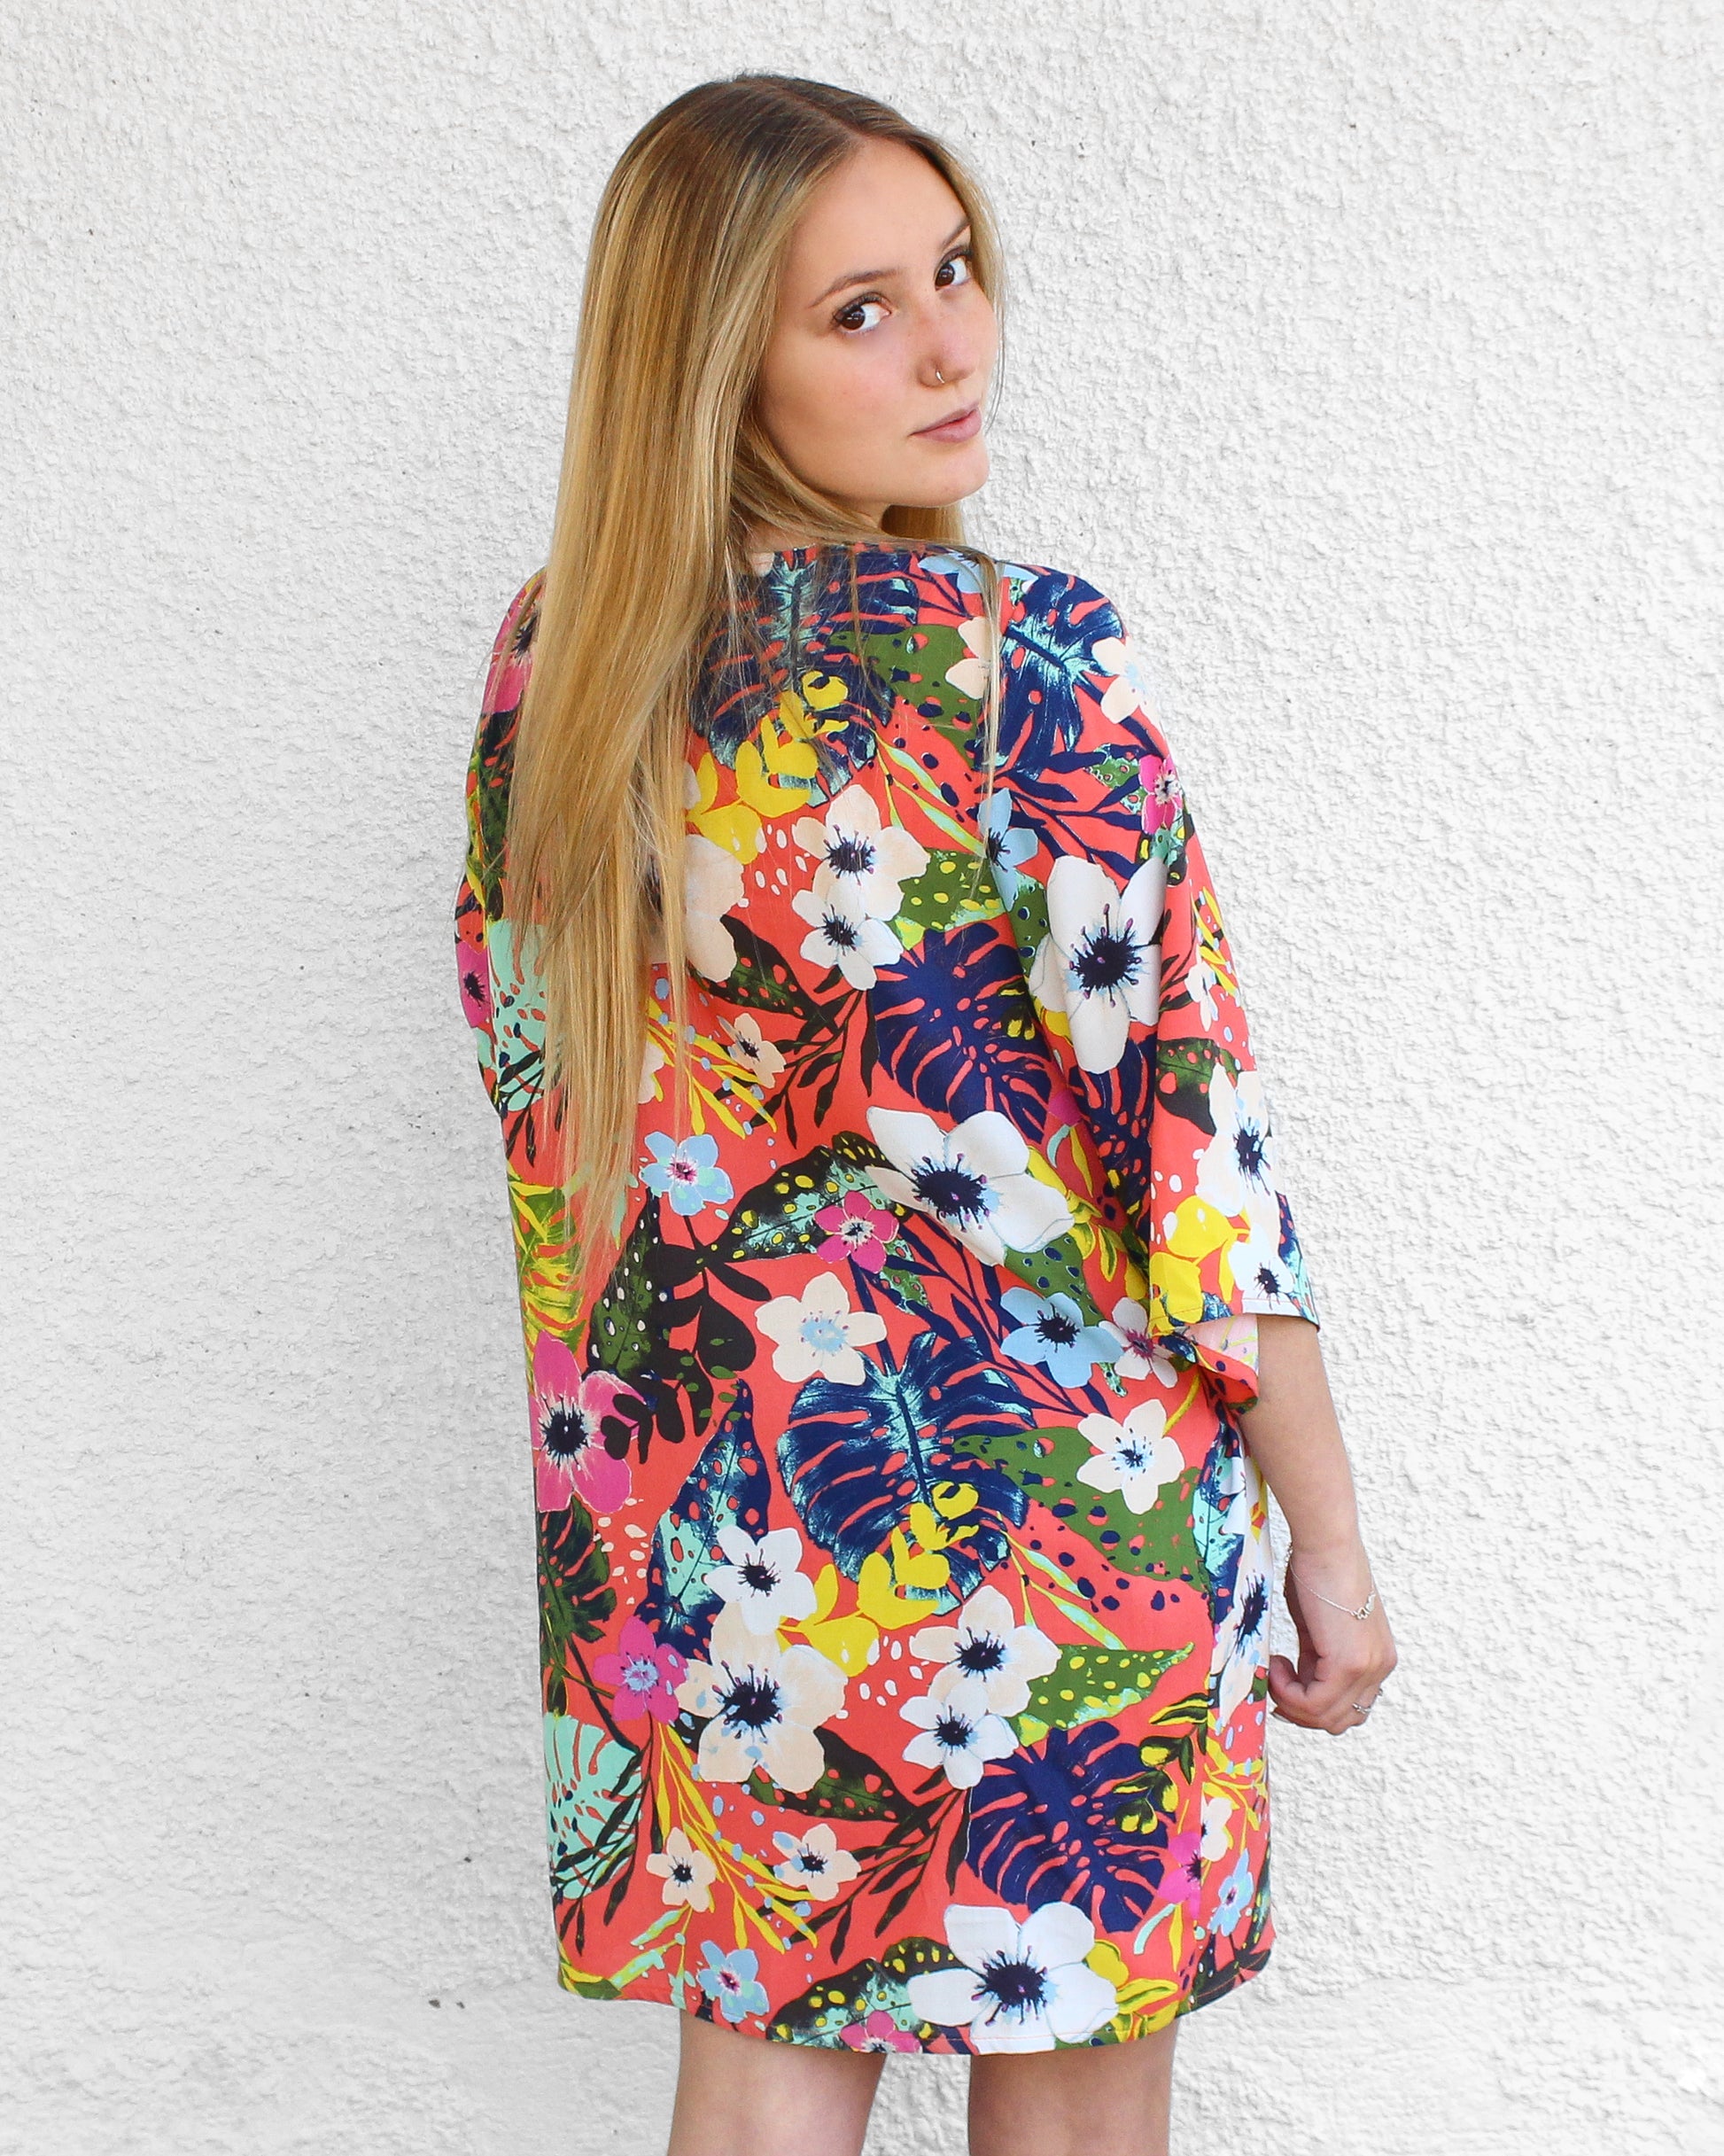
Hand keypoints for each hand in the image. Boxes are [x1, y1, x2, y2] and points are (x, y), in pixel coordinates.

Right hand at [1268, 1542, 1397, 1735]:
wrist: (1325, 1543)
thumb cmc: (1317, 1572)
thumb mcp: (1319, 1629)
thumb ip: (1317, 1660)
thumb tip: (1297, 1686)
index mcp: (1377, 1659)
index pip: (1349, 1709)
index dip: (1311, 1705)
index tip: (1284, 1679)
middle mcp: (1380, 1668)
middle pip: (1338, 1721)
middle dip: (1299, 1709)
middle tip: (1275, 1679)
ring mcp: (1368, 1668)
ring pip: (1325, 1718)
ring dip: (1290, 1700)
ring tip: (1275, 1665)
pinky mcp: (1349, 1664)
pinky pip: (1313, 1703)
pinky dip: (1287, 1691)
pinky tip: (1277, 1662)